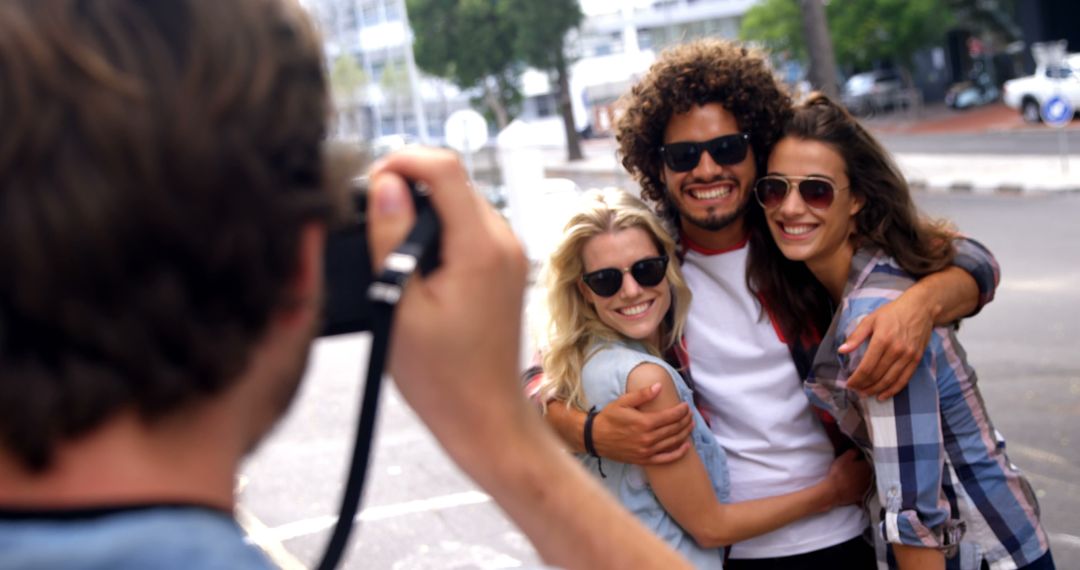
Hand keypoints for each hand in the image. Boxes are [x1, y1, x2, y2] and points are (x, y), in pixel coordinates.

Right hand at [367, 148, 529, 457]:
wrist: (485, 418)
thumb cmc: (442, 377)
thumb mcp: (400, 305)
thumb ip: (392, 239)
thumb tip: (386, 185)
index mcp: (481, 247)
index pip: (445, 168)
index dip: (402, 161)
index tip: (367, 181)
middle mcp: (504, 241)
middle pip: (453, 182)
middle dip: (409, 186)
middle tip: (367, 215)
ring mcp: (509, 254)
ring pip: (460, 203)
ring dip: (422, 210)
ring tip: (385, 242)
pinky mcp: (504, 268)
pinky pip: (469, 229)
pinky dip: (439, 233)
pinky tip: (413, 264)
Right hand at [593, 384, 692, 464]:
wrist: (595, 438)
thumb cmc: (609, 418)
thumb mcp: (623, 402)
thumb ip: (642, 394)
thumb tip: (659, 386)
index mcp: (644, 422)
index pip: (670, 416)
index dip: (681, 411)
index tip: (686, 406)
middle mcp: (648, 438)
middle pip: (674, 429)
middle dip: (685, 420)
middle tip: (690, 414)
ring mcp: (647, 451)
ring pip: (673, 442)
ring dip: (685, 433)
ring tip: (690, 425)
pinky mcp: (644, 460)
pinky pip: (666, 459)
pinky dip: (678, 453)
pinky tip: (686, 447)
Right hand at [824, 449, 871, 508]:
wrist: (834, 490)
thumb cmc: (839, 472)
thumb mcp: (844, 457)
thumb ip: (853, 451)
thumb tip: (858, 449)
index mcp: (867, 466)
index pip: (869, 459)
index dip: (864, 457)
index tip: (859, 457)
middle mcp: (870, 476)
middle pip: (870, 470)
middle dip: (865, 467)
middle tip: (857, 466)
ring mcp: (867, 486)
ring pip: (868, 479)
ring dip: (864, 477)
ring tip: (856, 475)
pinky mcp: (862, 494)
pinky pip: (864, 489)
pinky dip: (861, 486)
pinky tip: (855, 485)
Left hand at [839, 291, 932, 399]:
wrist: (921, 308)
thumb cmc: (892, 313)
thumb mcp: (870, 319)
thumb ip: (856, 336)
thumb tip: (841, 351)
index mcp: (882, 340)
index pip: (867, 367)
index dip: (857, 379)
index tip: (849, 384)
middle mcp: (896, 350)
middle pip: (877, 375)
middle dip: (864, 386)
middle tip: (855, 390)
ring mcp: (908, 356)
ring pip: (890, 380)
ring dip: (876, 390)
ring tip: (866, 394)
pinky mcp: (917, 359)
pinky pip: (904, 379)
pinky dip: (893, 390)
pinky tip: (883, 395)